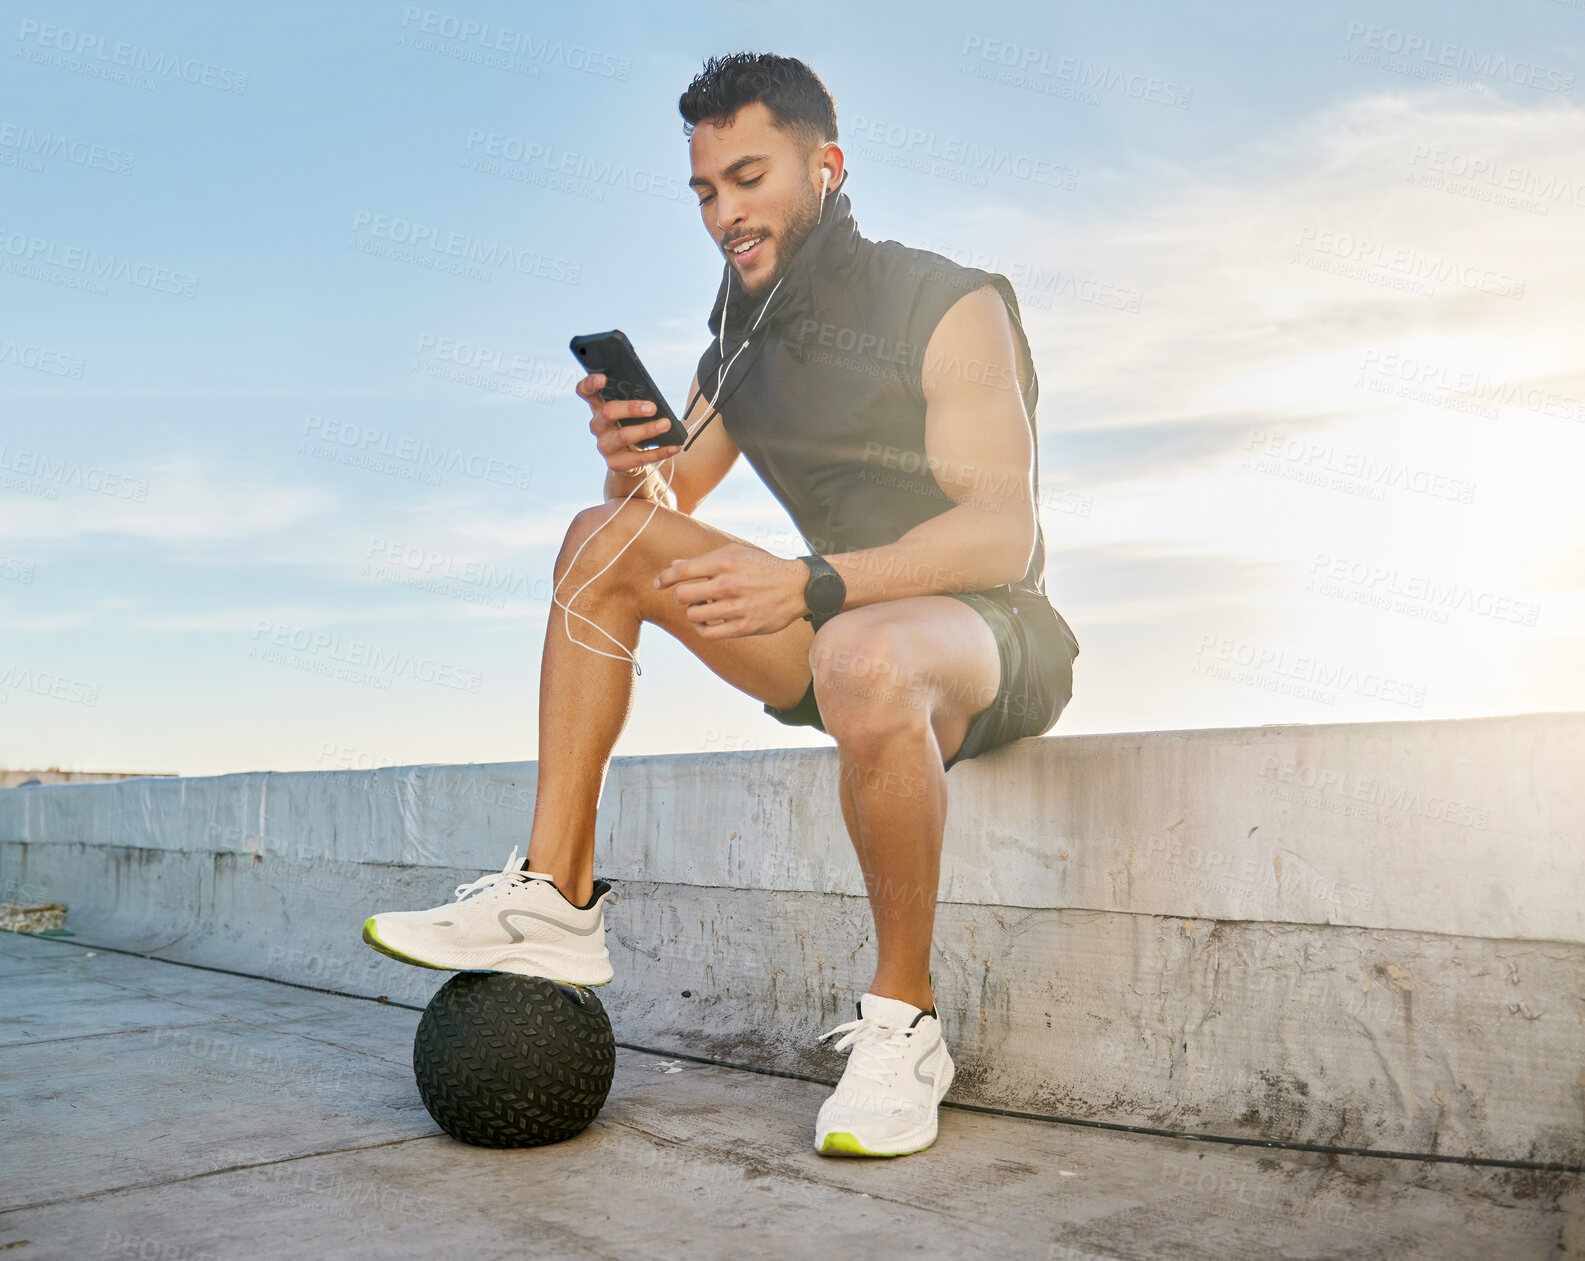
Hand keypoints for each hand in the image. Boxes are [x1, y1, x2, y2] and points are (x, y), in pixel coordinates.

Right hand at [577, 372, 680, 475]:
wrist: (630, 457)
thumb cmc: (632, 425)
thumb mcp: (631, 411)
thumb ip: (636, 400)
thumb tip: (656, 400)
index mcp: (598, 406)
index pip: (585, 391)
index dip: (590, 384)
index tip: (603, 378)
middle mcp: (597, 425)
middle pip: (608, 412)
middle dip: (631, 408)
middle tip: (652, 408)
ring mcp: (604, 445)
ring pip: (623, 436)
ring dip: (647, 430)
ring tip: (666, 424)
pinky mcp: (614, 462)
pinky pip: (638, 458)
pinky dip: (659, 452)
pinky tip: (673, 447)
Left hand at [653, 545, 807, 638]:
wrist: (797, 586)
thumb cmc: (763, 567)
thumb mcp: (736, 554)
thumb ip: (704, 560)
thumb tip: (674, 566)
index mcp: (725, 562)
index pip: (682, 571)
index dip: (664, 578)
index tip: (659, 583)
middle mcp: (728, 584)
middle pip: (682, 596)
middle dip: (679, 596)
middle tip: (688, 596)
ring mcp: (736, 607)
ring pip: (694, 616)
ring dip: (693, 612)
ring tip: (702, 608)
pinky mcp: (744, 627)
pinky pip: (709, 633)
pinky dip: (702, 629)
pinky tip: (708, 622)